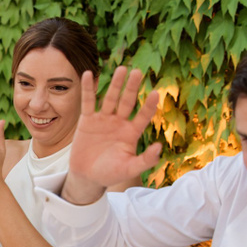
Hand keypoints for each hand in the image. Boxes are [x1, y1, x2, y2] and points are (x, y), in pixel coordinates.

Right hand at [65, 68, 161, 203]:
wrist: (87, 177)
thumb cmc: (111, 173)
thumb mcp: (129, 169)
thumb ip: (145, 160)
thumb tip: (159, 147)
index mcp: (131, 133)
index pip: (143, 116)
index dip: (149, 106)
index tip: (155, 93)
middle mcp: (119, 122)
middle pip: (127, 102)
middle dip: (132, 88)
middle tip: (138, 72)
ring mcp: (104, 119)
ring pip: (110, 98)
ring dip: (116, 84)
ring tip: (122, 69)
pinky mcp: (87, 120)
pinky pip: (88, 102)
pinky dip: (88, 89)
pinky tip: (89, 74)